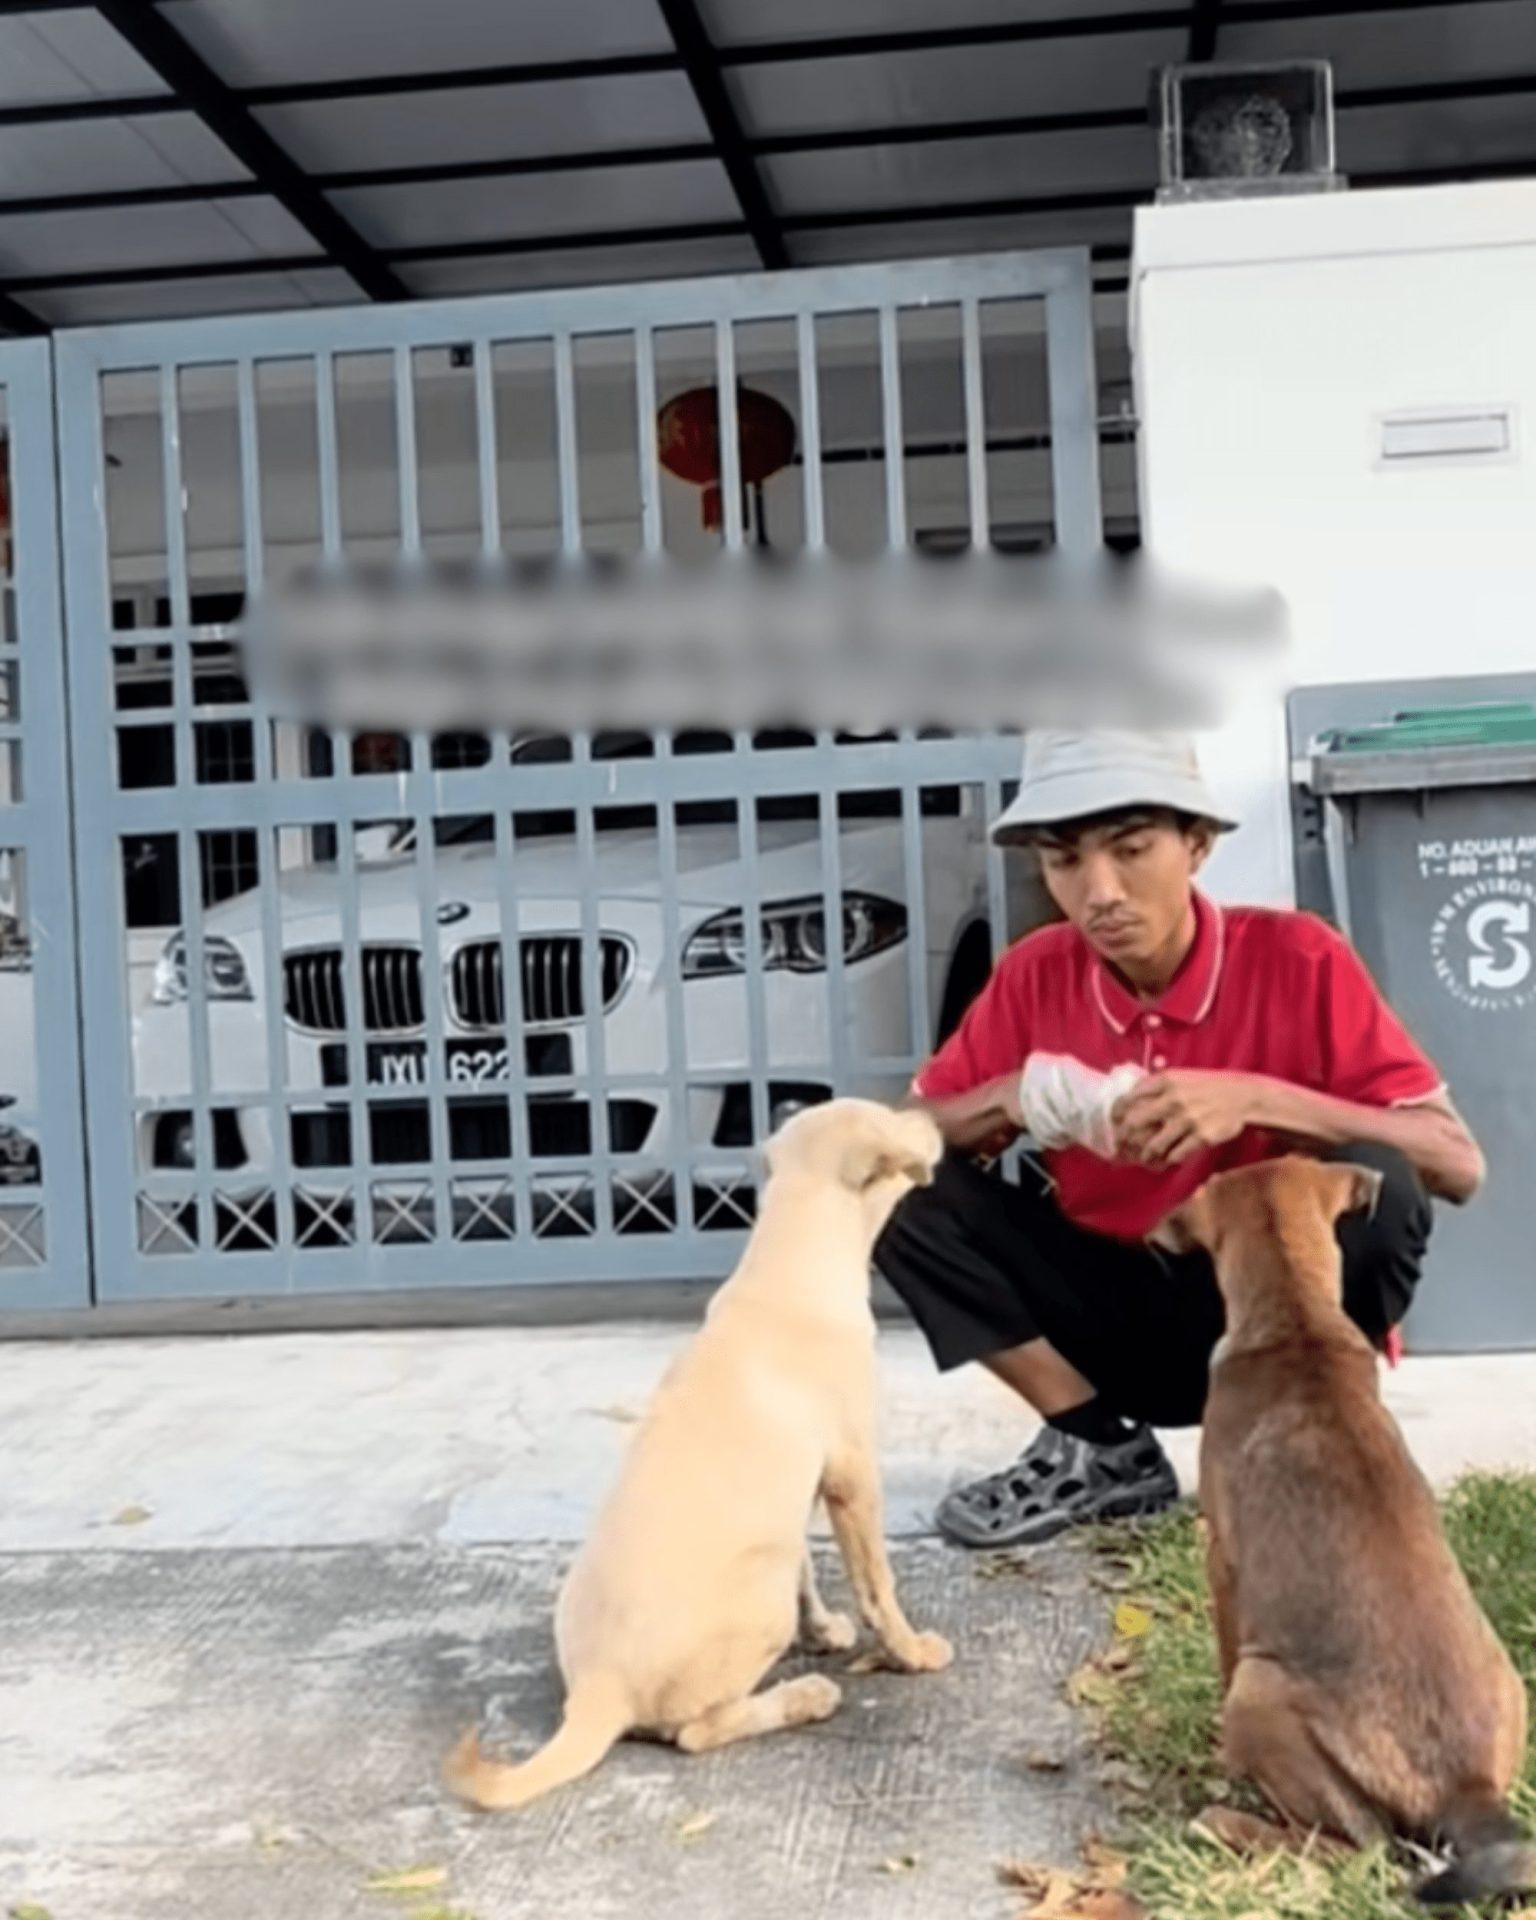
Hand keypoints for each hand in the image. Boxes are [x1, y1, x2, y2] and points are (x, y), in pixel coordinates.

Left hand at [1111, 1070, 1258, 1166]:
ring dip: (1144, 1157)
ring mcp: (1187, 1120)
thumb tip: (1129, 1098)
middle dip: (1123, 1139)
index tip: (1114, 1122)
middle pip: (1134, 1124)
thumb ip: (1156, 1084)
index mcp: (1165, 1082)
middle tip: (1121, 1146)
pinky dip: (1166, 1162)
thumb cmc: (1207, 1087)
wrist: (1242, 1096)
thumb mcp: (1180, 1076)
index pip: (1129, 1098)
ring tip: (1143, 1159)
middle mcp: (1173, 1100)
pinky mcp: (1201, 1137)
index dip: (1117, 1114)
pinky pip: (1175, 1156)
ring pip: (1153, 1146)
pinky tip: (1164, 1162)